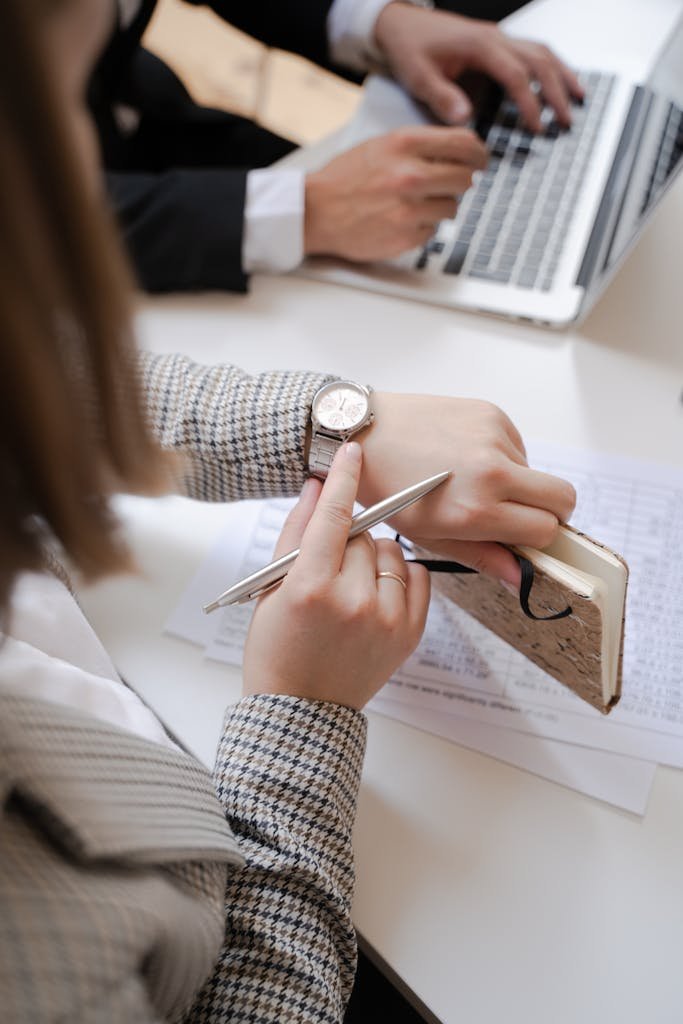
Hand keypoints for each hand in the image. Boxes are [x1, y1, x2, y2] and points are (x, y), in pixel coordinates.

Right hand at [242, 443, 429, 710]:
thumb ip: (297, 532)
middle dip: (347, 540)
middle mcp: (354, 602)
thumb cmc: (277, 647)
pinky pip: (415, 576)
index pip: (334, 517)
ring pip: (391, 553)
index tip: (352, 449)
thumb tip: (318, 486)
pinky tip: (373, 596)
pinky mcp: (410, 633)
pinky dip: (397, 577)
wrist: (302, 709)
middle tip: (327, 569)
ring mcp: (386, 619)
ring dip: (372, 559)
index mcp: (311, 587)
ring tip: (349, 590)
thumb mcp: (272, 587)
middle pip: (364, 535)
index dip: (344, 478)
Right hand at [304, 126, 486, 260]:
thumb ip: (420, 147)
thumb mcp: (382, 146)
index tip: (480, 160)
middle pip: (465, 179)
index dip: (478, 153)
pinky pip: (432, 231)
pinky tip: (399, 220)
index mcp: (405, 144)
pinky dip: (421, 227)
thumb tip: (461, 153)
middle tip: (451, 185)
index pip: (464, 143)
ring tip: (413, 204)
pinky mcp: (406, 236)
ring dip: (439, 207)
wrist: (315, 211)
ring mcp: (410, 208)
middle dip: (461, 182)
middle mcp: (410, 174)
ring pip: (451, 208)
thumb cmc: (345, 179)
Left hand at [356, 393, 576, 585]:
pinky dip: (502, 455)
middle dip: (552, 511)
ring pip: (537, 470)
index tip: (523, 537)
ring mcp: (493, 438)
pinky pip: (517, 443)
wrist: (363, 433)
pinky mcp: (490, 412)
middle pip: (563, 497)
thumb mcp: (429, 535)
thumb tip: (520, 578)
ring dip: (518, 481)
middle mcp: (491, 472)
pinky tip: (465, 457)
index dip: (538, 538)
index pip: (545, 530)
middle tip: (524, 515)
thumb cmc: (389, 488)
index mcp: (475, 510)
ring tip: (472, 480)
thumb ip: (481, 556)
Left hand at [374, 3, 583, 131]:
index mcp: (480, 45)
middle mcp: (495, 38)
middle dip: (557, 92)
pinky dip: (551, 66)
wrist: (400, 23)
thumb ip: (441, 97)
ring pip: (542, 52)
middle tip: (567, 120)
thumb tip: (465, 117)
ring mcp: (499, 38)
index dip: (529, 103)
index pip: (516, 76)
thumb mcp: (417, 77)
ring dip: (562, 75)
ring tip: (579, 98)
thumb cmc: (408, 47)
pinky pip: (532, 51)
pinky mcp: (497, 43)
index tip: (537, 128)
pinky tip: (560, 80)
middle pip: (539, 61)